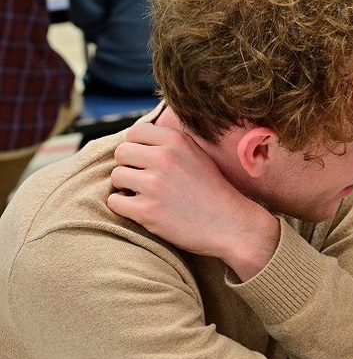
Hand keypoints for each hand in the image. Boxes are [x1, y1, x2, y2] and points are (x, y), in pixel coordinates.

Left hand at [107, 120, 279, 279]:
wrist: (232, 225)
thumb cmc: (214, 192)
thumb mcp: (197, 155)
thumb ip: (170, 145)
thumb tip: (135, 140)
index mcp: (177, 141)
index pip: (134, 132)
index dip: (137, 147)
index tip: (146, 161)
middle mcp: (164, 158)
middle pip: (121, 153)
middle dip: (129, 167)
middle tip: (145, 180)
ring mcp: (155, 185)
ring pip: (116, 177)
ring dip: (126, 188)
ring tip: (146, 196)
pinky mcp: (147, 211)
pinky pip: (114, 202)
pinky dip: (124, 207)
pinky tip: (143, 210)